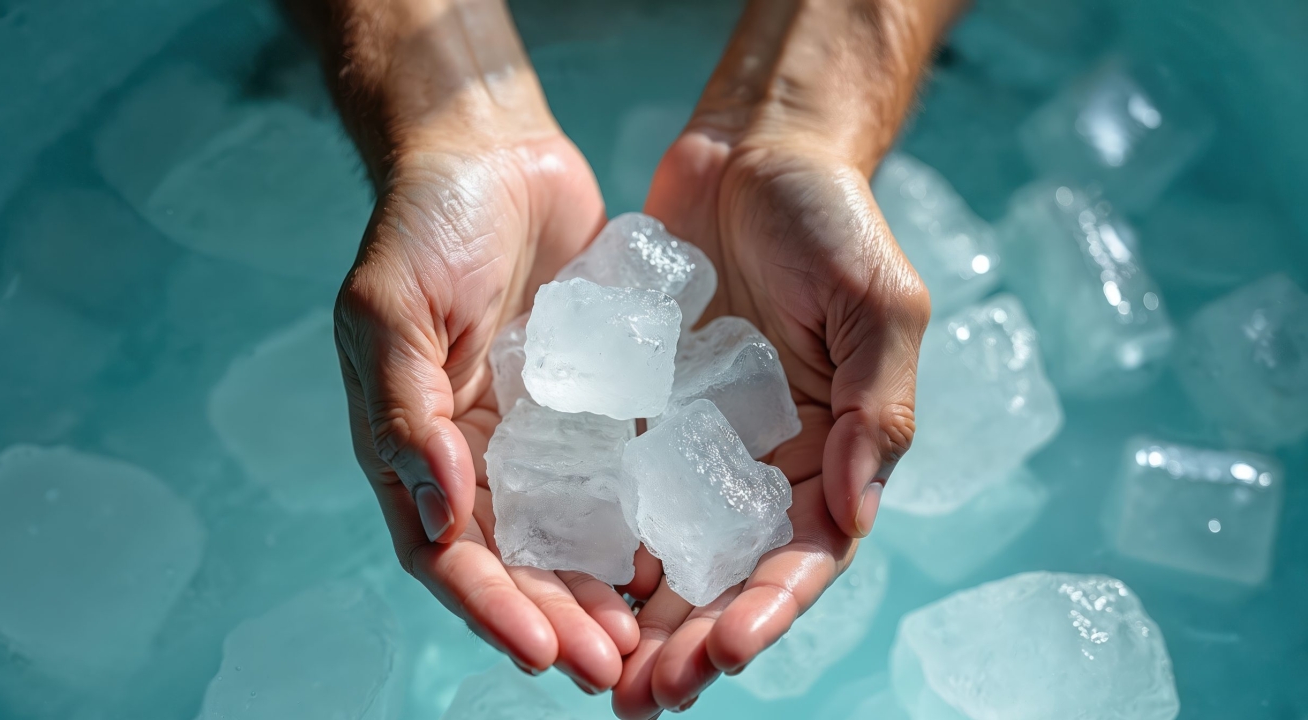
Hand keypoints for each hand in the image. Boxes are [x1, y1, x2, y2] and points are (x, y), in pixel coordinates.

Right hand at [307, 0, 641, 689]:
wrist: (491, 150)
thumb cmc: (426, 222)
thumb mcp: (392, 309)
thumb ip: (404, 411)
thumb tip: (438, 515)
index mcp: (417, 444)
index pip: (445, 553)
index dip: (489, 609)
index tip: (543, 653)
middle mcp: (477, 454)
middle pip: (516, 562)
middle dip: (560, 620)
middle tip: (618, 667)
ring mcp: (537, 432)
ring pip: (571, 534)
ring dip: (603, 590)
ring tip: (652, 636)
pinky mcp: (592, 402)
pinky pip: (617, 474)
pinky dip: (640, 520)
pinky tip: (681, 554)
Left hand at [607, 0, 956, 712]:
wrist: (754, 149)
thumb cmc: (833, 218)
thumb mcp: (879, 305)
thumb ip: (876, 408)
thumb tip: (856, 514)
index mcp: (830, 451)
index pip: (801, 555)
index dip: (767, 611)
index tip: (724, 654)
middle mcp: (764, 461)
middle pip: (727, 574)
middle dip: (689, 642)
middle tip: (642, 697)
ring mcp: (701, 440)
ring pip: (668, 550)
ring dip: (638, 617)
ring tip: (600, 672)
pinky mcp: (644, 410)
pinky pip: (617, 485)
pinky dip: (595, 540)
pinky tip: (558, 581)